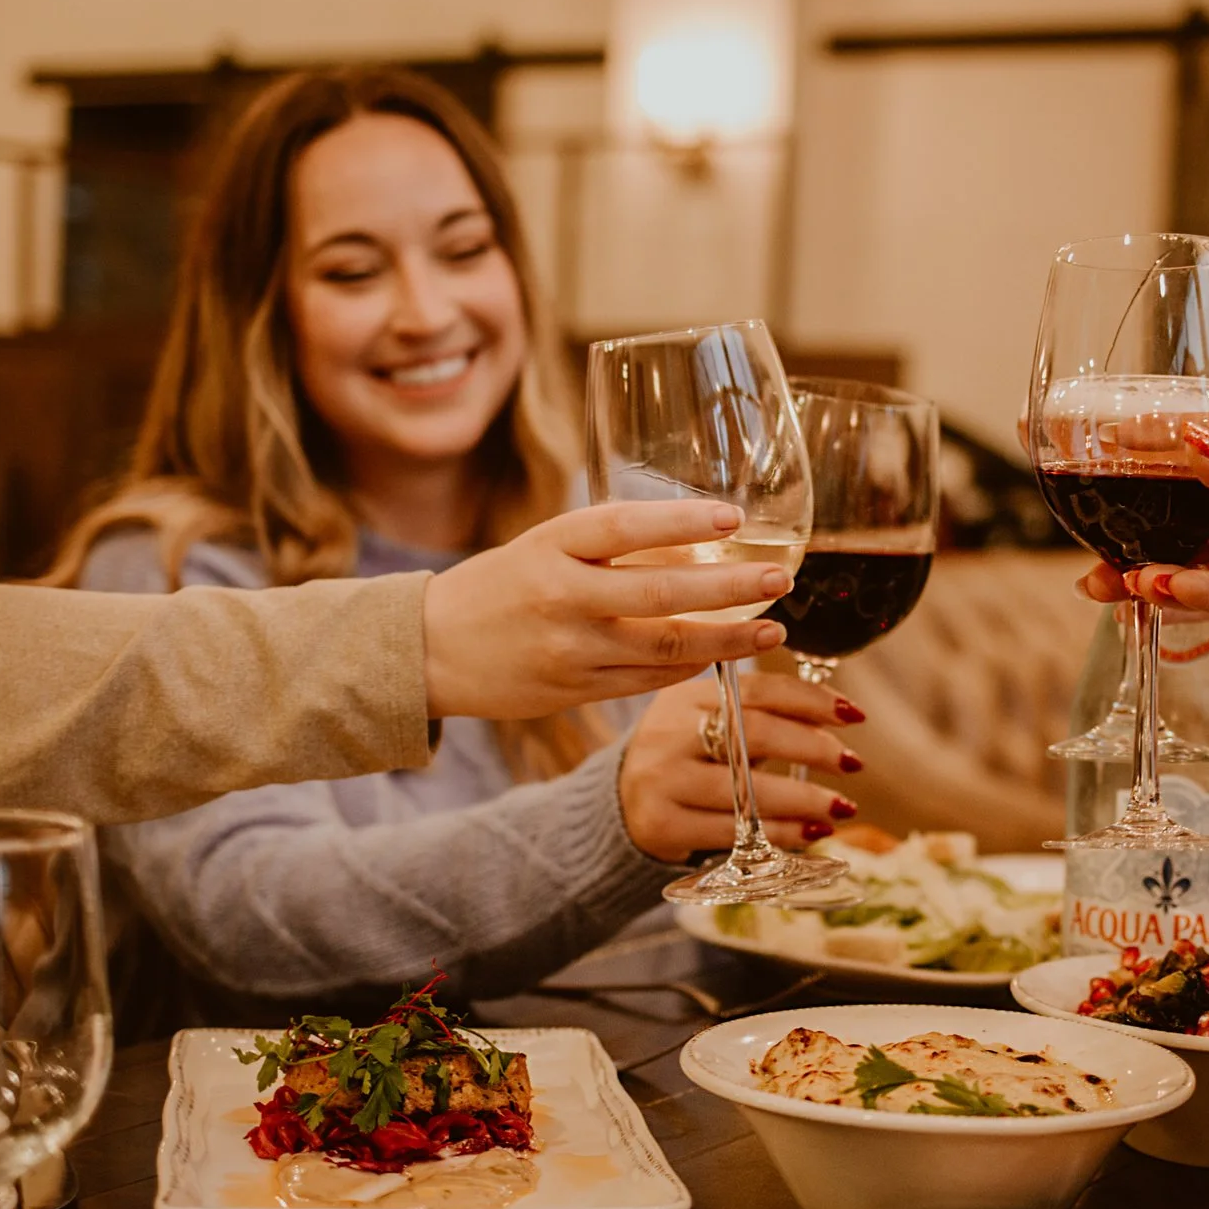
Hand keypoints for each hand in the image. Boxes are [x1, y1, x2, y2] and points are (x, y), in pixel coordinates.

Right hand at [421, 502, 791, 718]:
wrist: (429, 650)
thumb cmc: (498, 588)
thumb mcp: (542, 547)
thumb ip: (607, 546)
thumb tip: (695, 544)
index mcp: (549, 545)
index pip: (624, 526)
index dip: (681, 521)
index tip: (733, 519)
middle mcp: (560, 595)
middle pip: (659, 592)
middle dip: (729, 588)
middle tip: (779, 578)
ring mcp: (568, 649)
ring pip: (664, 648)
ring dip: (726, 640)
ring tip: (771, 629)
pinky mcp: (573, 690)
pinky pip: (646, 681)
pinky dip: (688, 668)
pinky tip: (721, 655)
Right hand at [618, 672, 864, 861]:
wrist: (617, 804)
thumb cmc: (683, 758)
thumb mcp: (705, 722)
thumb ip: (756, 713)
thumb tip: (836, 715)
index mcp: (684, 697)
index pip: (757, 690)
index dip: (810, 700)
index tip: (854, 715)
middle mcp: (669, 733)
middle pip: (753, 734)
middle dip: (812, 748)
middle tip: (852, 763)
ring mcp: (662, 781)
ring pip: (745, 790)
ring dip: (803, 799)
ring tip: (841, 807)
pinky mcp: (662, 825)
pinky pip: (732, 831)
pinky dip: (779, 833)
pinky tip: (810, 833)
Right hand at [1079, 419, 1208, 650]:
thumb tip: (1194, 448)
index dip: (1155, 444)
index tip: (1097, 442)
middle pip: (1195, 514)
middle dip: (1140, 523)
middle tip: (1085, 530)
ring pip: (1207, 564)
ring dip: (1159, 570)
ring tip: (1112, 578)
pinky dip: (1201, 598)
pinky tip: (1163, 591)